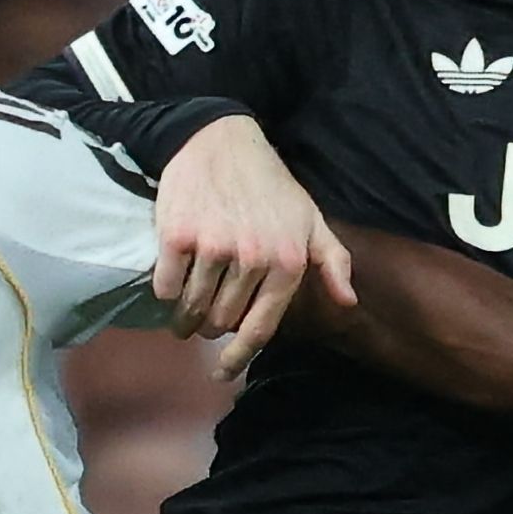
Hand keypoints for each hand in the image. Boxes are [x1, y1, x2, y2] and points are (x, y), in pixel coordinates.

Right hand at [153, 112, 357, 372]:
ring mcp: (213, 248)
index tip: (221, 373)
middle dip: (211, 327)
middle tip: (205, 317)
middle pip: (222, 322)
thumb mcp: (312, 219)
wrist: (221, 141)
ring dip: (185, 318)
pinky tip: (171, 282)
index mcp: (287, 261)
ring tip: (184, 310)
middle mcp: (253, 258)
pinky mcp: (178, 236)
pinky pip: (166, 288)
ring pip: (193, 309)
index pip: (261, 328)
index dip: (238, 358)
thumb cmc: (271, 185)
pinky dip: (166, 292)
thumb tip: (346, 302)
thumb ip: (333, 262)